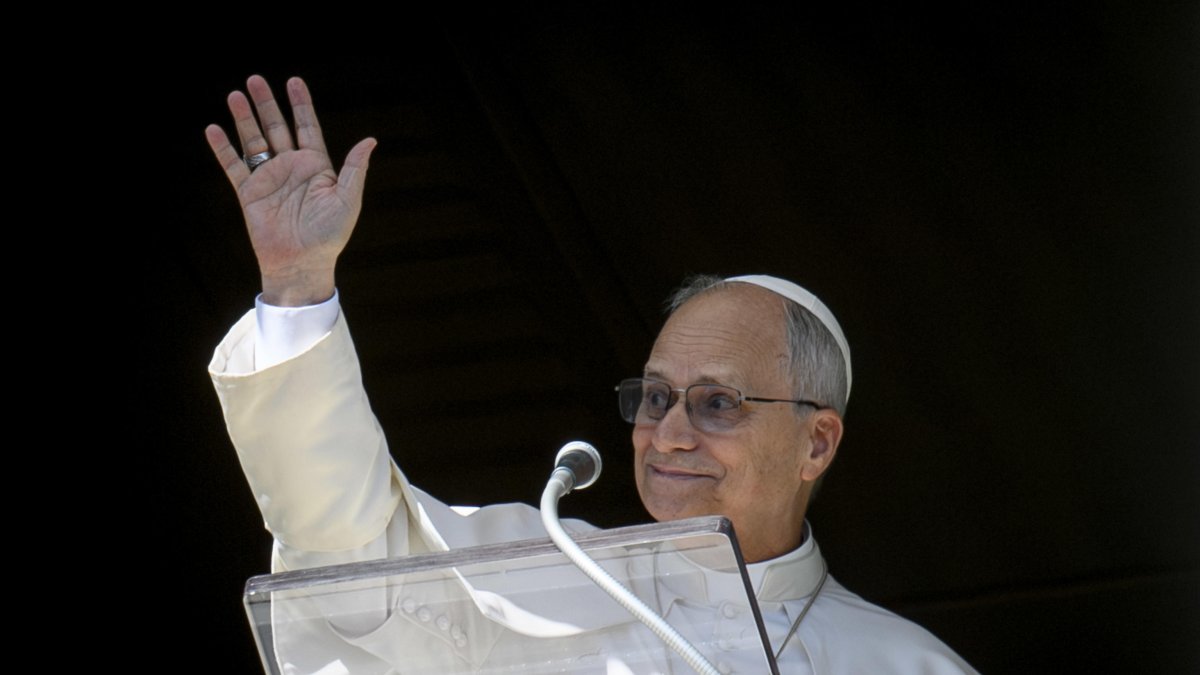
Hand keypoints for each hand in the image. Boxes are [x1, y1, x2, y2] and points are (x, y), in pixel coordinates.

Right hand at [206, 76, 375, 305]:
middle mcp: (291, 168)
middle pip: (276, 127)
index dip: (300, 104)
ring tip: (234, 95)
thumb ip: (355, 168)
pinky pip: (234, 166)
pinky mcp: (249, 193)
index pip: (306, 127)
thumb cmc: (329, 236)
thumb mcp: (347, 200)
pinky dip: (223, 149)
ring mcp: (269, 179)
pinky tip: (213, 129)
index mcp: (316, 166)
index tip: (293, 81)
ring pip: (254, 141)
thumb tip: (370, 140)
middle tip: (254, 79)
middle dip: (266, 104)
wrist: (302, 264)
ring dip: (244, 118)